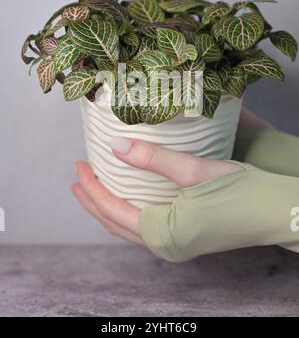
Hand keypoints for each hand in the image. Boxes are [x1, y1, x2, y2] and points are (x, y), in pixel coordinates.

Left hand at [72, 138, 242, 245]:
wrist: (274, 212)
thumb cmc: (240, 190)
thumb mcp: (194, 170)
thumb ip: (152, 159)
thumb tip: (114, 146)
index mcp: (162, 233)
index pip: (112, 209)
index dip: (92, 187)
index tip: (79, 165)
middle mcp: (164, 246)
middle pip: (114, 223)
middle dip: (92, 199)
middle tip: (78, 175)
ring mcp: (175, 247)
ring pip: (127, 228)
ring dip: (107, 206)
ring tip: (93, 188)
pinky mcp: (184, 240)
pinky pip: (143, 228)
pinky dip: (126, 212)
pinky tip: (126, 197)